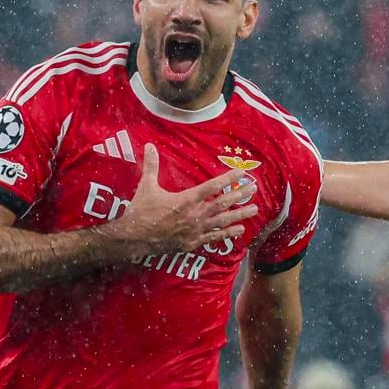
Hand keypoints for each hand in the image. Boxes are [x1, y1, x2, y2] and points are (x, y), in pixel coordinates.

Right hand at [110, 143, 259, 259]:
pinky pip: (214, 237)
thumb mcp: (146, 186)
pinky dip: (227, 233)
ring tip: (254, 210)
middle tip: (254, 189)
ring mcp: (195, 230)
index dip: (228, 179)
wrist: (134, 238)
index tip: (241, 173)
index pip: (213, 186)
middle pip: (223, 203)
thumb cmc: (140, 212)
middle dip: (240, 195)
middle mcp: (195, 215)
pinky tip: (240, 230)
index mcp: (187, 199)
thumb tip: (150, 146)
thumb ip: (151, 166)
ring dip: (240, 215)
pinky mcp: (192, 242)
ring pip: (223, 221)